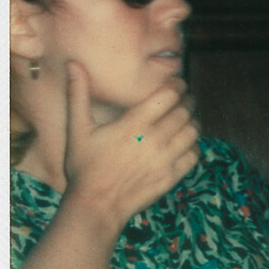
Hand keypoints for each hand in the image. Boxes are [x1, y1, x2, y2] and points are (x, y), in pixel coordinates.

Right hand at [61, 61, 199, 231]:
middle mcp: (154, 139)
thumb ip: (78, 95)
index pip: (168, 95)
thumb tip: (73, 64)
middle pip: (184, 111)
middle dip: (188, 101)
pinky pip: (194, 155)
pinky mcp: (172, 177)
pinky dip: (194, 145)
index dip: (178, 85)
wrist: (97, 205)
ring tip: (189, 117)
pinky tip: (187, 142)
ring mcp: (165, 160)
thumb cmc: (85, 167)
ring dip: (193, 121)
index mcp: (134, 124)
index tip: (178, 83)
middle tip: (186, 98)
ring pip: (193, 132)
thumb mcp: (77, 129)